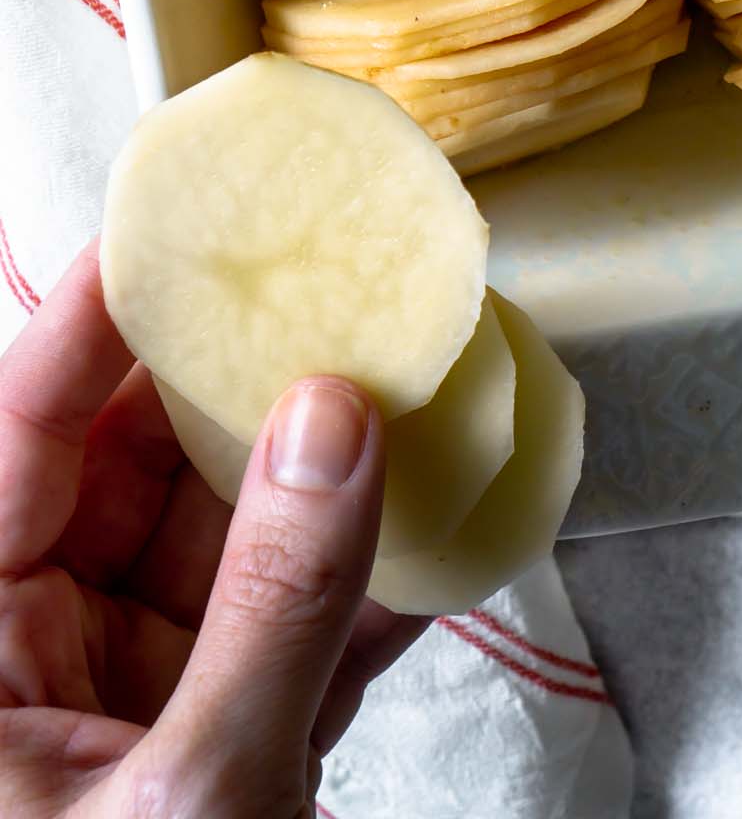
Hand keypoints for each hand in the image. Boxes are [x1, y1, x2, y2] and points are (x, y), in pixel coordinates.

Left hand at [0, 244, 422, 817]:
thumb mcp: (195, 795)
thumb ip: (272, 609)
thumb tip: (334, 420)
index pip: (21, 440)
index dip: (86, 325)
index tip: (166, 227)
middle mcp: (47, 666)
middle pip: (141, 478)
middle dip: (246, 389)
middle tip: (332, 291)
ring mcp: (142, 713)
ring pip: (240, 547)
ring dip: (336, 480)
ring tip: (421, 385)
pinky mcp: (237, 761)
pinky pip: (307, 637)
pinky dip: (381, 589)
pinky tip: (451, 525)